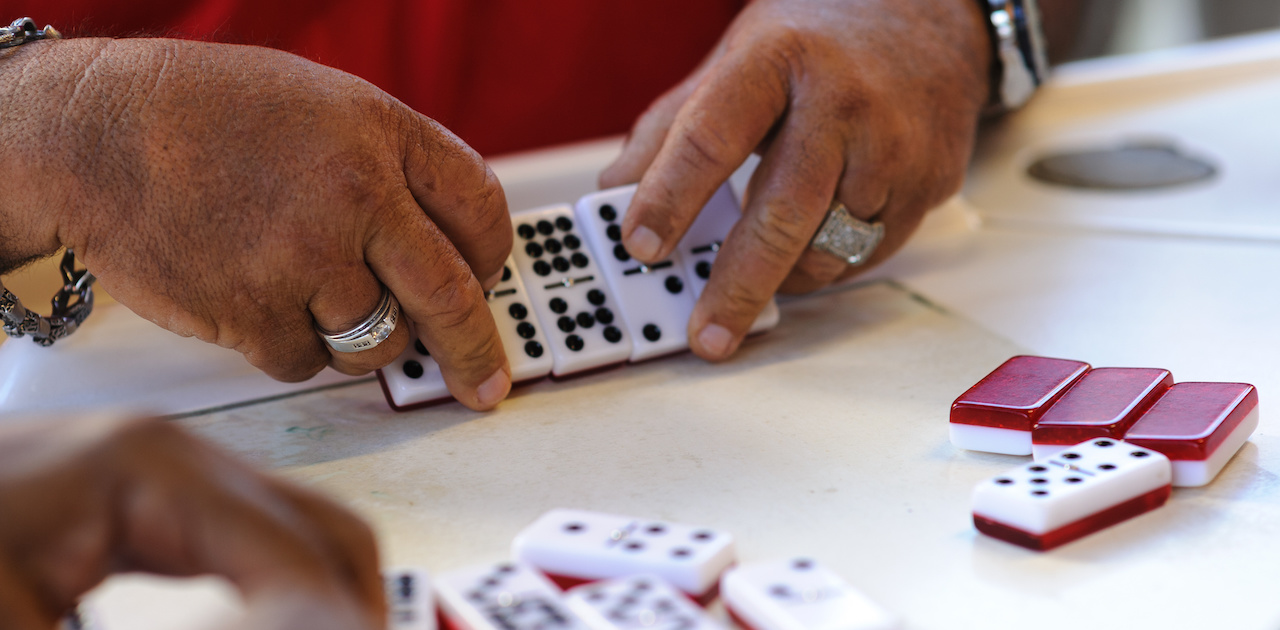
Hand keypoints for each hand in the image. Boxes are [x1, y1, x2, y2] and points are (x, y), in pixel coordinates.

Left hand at [0, 415, 382, 628]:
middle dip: (350, 611)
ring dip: (325, 603)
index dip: (327, 622)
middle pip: (321, 532)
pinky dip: (285, 593)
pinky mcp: (150, 494)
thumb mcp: (16, 626)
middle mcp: (178, 456)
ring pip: (300, 533)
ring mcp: (169, 467)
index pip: (292, 555)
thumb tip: (273, 629)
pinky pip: (254, 540)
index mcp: (149, 470)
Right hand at [3, 38, 511, 408]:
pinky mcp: (255, 314)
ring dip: (358, 337)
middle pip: (452, 297)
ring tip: (309, 288)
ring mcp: (307, 259)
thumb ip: (392, 167)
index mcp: (385, 135)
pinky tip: (257, 293)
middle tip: (486, 383)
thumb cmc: (205, 114)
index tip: (488, 284)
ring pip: (378, 343)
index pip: (482, 210)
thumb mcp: (326, 105)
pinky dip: (291, 345)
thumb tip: (445, 246)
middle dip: (475, 353)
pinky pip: (306, 362)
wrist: (93, 132)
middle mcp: (358, 197)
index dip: (491, 257)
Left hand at [600, 0, 990, 359]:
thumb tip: (615, 194)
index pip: (713, 137)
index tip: (640, 245)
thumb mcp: (735, 57)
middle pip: (783, 213)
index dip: (671, 197)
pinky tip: (811, 244)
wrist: (931, 17)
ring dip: (784, 277)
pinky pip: (868, 253)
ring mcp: (896, 145)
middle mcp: (843, 101)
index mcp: (778, 58)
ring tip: (755, 275)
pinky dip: (828, 264)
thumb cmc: (819, 40)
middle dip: (738, 286)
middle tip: (705, 335)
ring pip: (830, 247)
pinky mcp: (930, 182)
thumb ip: (671, 126)